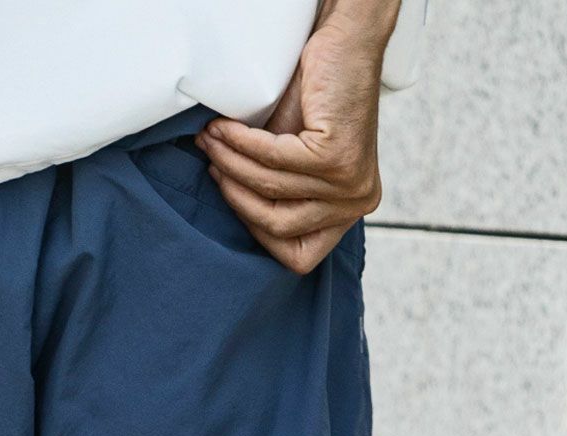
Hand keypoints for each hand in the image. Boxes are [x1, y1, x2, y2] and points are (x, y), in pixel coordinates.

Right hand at [194, 0, 393, 273]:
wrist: (342, 47)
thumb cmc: (315, 101)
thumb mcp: (292, 162)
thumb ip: (272, 193)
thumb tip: (227, 208)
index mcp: (348, 212)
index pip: (299, 256)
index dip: (258, 233)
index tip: (234, 197)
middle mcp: (356, 203)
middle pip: (279, 226)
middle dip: (237, 196)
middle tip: (213, 165)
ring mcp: (351, 184)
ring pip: (271, 191)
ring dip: (231, 164)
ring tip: (210, 142)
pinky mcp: (338, 158)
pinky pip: (274, 162)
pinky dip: (242, 145)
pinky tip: (224, 130)